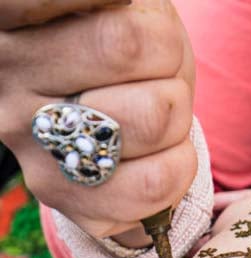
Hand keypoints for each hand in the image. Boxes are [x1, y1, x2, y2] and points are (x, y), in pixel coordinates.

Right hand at [0, 0, 195, 244]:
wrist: (115, 112)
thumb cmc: (125, 40)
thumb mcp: (125, 5)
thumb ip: (121, 6)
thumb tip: (124, 8)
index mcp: (12, 14)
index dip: (106, 0)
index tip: (124, 3)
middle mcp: (4, 72)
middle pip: (125, 46)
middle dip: (167, 55)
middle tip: (156, 65)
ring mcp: (26, 138)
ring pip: (152, 116)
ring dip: (178, 112)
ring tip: (154, 108)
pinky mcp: (60, 192)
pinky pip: (155, 182)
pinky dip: (180, 163)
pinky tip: (158, 152)